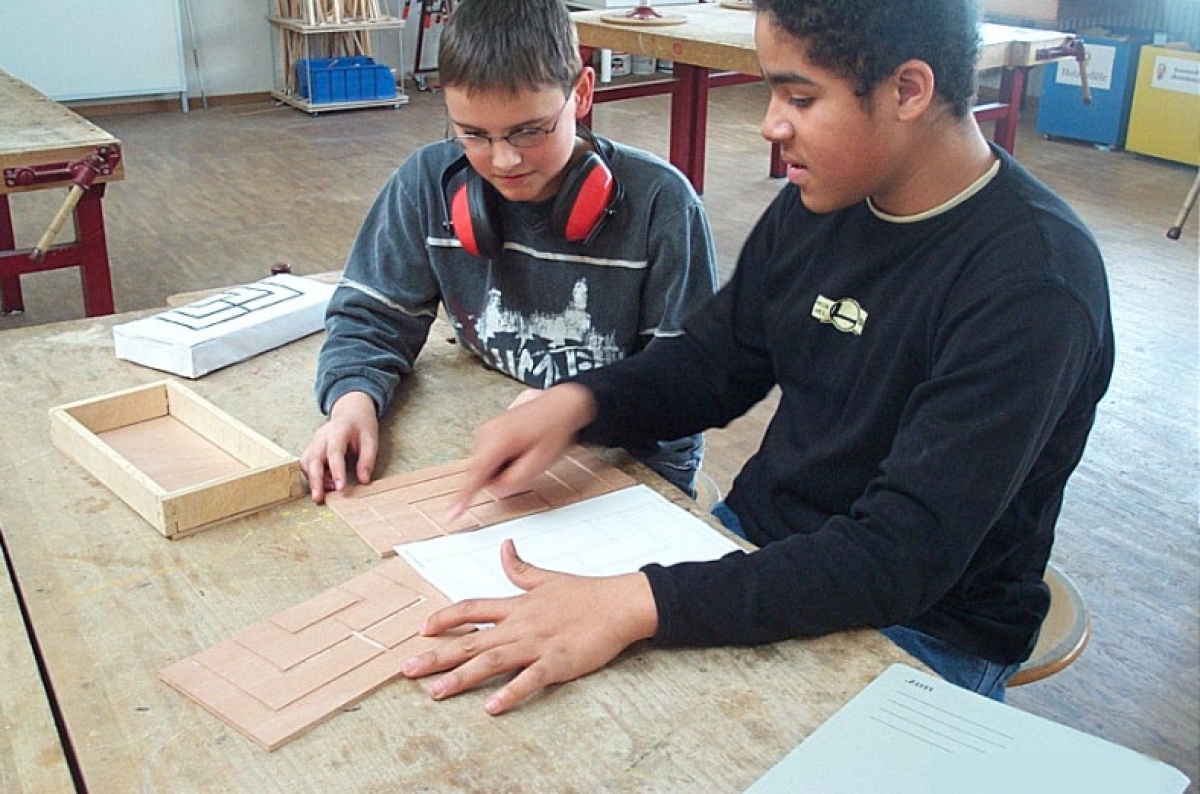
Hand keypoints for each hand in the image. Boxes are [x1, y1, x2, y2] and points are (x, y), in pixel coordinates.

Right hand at [299, 391, 378, 502]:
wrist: (350, 413)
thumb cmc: (361, 427)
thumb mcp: (371, 440)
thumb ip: (367, 460)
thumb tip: (363, 481)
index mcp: (338, 431)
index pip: (334, 453)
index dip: (336, 471)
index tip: (341, 488)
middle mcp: (321, 437)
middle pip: (314, 459)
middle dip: (315, 480)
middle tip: (318, 498)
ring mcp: (314, 443)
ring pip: (307, 463)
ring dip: (315, 479)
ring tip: (329, 491)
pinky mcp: (311, 449)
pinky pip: (306, 464)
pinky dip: (313, 476)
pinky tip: (326, 483)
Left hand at [401, 539, 658, 714]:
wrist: (620, 604)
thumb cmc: (587, 593)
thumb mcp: (548, 577)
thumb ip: (520, 568)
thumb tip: (504, 546)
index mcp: (518, 605)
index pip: (472, 608)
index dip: (446, 617)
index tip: (423, 628)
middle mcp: (521, 625)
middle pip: (471, 640)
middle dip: (436, 655)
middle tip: (407, 668)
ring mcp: (538, 644)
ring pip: (492, 661)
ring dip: (461, 677)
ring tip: (435, 692)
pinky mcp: (558, 662)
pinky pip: (530, 680)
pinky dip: (511, 692)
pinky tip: (491, 707)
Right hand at [446, 382, 595, 518]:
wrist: (561, 404)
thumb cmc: (554, 428)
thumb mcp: (540, 462)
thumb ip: (515, 480)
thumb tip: (497, 490)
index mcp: (497, 441)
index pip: (475, 477)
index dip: (463, 498)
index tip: (451, 513)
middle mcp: (487, 433)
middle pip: (481, 472)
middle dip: (500, 476)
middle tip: (526, 463)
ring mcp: (487, 429)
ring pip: (486, 464)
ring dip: (504, 466)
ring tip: (526, 451)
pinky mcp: (491, 429)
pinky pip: (491, 454)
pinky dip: (504, 457)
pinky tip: (522, 447)